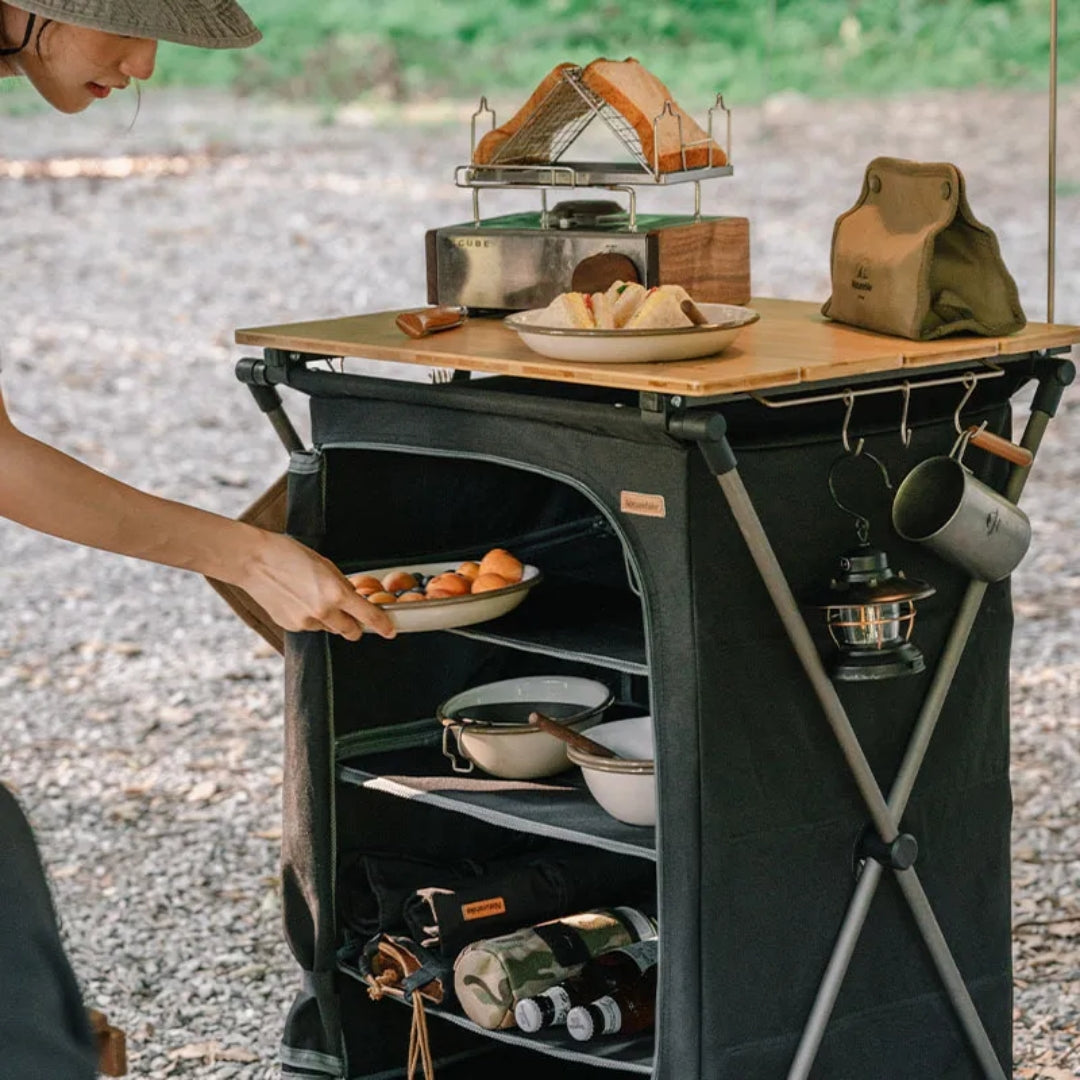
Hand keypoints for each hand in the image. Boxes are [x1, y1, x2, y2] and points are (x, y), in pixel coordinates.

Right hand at [238, 530, 395, 640]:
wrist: (253, 561)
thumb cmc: (289, 555)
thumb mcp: (325, 564)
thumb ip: (342, 584)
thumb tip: (354, 597)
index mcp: (336, 594)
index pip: (369, 617)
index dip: (383, 626)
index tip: (390, 631)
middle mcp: (323, 612)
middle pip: (351, 631)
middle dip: (355, 626)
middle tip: (353, 616)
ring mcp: (305, 622)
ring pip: (329, 628)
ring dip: (330, 619)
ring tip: (312, 597)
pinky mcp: (290, 626)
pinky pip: (309, 626)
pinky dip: (310, 618)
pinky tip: (297, 600)